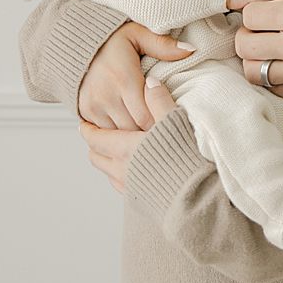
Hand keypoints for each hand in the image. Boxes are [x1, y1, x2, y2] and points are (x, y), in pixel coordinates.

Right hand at [78, 21, 194, 130]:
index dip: (161, 121)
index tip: (173, 120)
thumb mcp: (138, 34)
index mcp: (124, 79)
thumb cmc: (112, 40)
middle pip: (134, 128)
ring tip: (151, 132)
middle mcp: (106, 96)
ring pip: (119, 134)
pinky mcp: (84, 112)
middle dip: (150, 131)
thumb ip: (164, 45)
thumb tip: (191, 49)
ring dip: (134, 134)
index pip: (147, 116)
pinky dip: (119, 133)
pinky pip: (104, 133)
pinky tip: (132, 130)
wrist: (75, 43)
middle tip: (167, 129)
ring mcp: (93, 107)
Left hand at [79, 79, 177, 193]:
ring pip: (107, 172)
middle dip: (95, 144)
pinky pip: (121, 185)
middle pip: (95, 156)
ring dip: (107, 160)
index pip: (95, 138)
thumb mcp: (174, 122)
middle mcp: (121, 170)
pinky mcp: (140, 199)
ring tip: (117, 151)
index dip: (88, 129)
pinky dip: (120, 174)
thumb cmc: (187, 157)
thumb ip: (159, 101)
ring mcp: (129, 187)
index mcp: (125, 149)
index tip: (85, 122)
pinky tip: (134, 169)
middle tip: (100, 134)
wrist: (197, 196)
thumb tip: (150, 82)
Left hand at [236, 0, 282, 99]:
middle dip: (249, 35)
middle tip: (263, 31)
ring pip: (253, 72)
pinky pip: (273, 89)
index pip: (250, 15)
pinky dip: (272, 78)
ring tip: (271, 51)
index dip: (254, 11)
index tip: (265, 11)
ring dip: (256, 60)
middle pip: (245, 45)